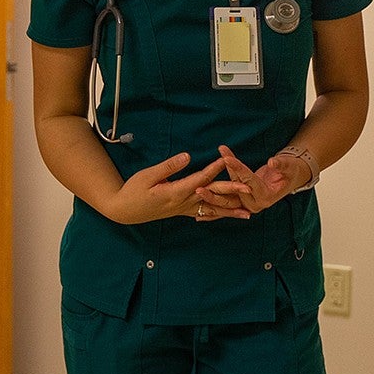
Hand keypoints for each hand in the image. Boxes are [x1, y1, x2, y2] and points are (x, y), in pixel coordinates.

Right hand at [105, 153, 251, 224]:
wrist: (124, 211)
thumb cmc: (133, 191)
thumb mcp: (147, 175)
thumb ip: (168, 167)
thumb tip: (187, 156)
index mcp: (175, 192)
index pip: (199, 179)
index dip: (214, 169)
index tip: (227, 160)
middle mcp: (183, 203)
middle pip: (211, 195)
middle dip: (231, 191)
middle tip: (249, 188)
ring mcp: (183, 209)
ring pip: (211, 209)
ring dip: (230, 210)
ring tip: (247, 213)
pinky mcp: (182, 211)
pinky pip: (203, 214)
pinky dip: (217, 215)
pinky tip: (227, 217)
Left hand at [197, 144, 305, 214]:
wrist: (291, 178)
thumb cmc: (290, 170)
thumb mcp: (288, 166)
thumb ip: (280, 165)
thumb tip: (272, 163)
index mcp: (266, 196)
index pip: (249, 181)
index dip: (238, 169)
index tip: (226, 158)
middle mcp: (256, 203)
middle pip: (233, 197)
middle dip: (216, 192)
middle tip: (200, 186)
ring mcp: (248, 204)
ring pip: (227, 200)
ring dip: (211, 197)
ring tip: (196, 191)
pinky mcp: (243, 202)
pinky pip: (226, 203)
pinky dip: (214, 203)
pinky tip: (199, 207)